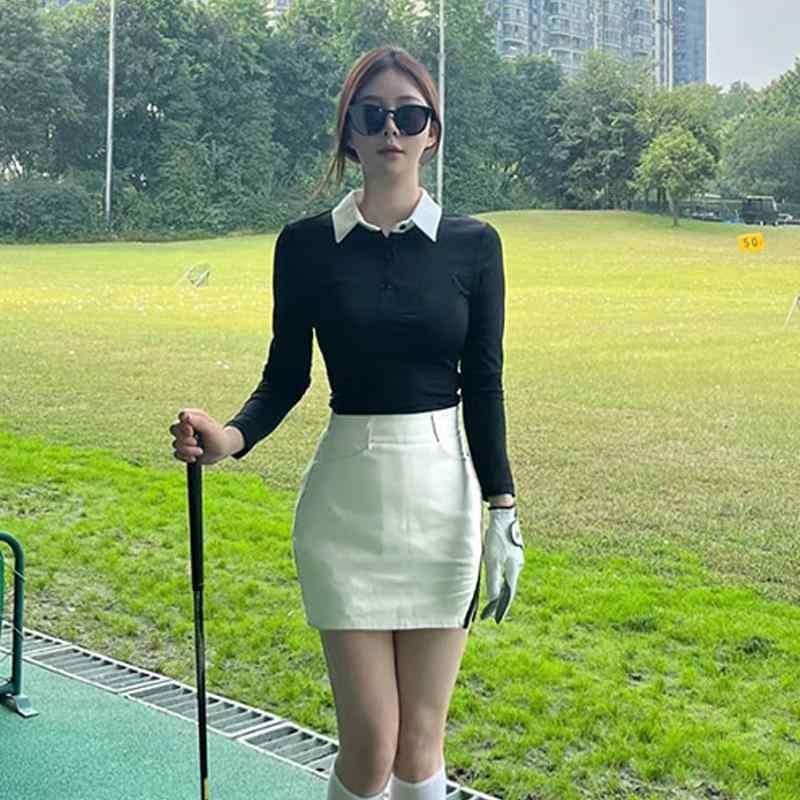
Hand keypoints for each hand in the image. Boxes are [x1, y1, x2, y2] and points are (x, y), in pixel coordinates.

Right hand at [169, 409, 228, 465]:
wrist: (222, 452)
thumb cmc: (218, 437)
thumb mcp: (210, 429)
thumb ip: (198, 422)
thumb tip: (184, 415)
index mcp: (193, 416)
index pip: (181, 415)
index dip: (183, 425)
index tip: (191, 431)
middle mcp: (186, 425)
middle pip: (174, 429)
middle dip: (185, 439)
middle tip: (196, 442)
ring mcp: (183, 437)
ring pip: (175, 444)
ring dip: (189, 450)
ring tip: (201, 451)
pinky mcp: (182, 449)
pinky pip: (176, 454)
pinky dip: (186, 457)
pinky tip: (195, 457)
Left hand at [480, 506, 524, 623]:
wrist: (504, 516)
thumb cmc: (497, 538)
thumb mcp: (492, 560)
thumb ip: (494, 580)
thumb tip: (494, 599)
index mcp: (513, 570)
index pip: (508, 594)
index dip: (501, 607)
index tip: (495, 618)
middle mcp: (517, 566)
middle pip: (509, 588)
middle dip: (500, 602)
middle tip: (491, 613)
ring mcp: (515, 559)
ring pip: (507, 579)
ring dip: (501, 591)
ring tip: (492, 601)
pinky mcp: (511, 553)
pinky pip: (505, 571)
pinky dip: (500, 579)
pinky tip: (495, 580)